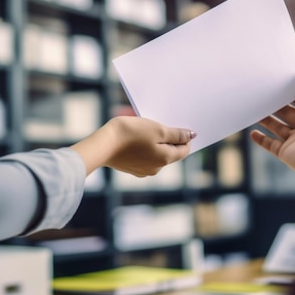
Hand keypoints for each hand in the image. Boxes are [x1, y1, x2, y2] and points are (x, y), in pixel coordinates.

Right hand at [71, 116, 195, 176]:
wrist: (102, 144)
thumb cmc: (131, 134)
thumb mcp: (157, 129)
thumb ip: (176, 134)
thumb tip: (191, 136)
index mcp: (165, 159)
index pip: (184, 150)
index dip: (184, 137)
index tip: (176, 125)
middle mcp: (156, 169)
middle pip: (170, 152)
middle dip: (167, 139)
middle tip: (157, 124)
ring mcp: (143, 170)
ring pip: (156, 154)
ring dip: (154, 142)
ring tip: (144, 129)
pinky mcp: (131, 168)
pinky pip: (144, 157)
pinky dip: (143, 147)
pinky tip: (134, 138)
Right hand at [250, 70, 294, 213]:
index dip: (293, 91)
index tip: (279, 82)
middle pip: (288, 112)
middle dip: (276, 104)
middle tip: (262, 93)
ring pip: (277, 127)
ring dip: (265, 119)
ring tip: (254, 108)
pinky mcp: (286, 153)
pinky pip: (271, 145)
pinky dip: (261, 140)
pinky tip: (252, 132)